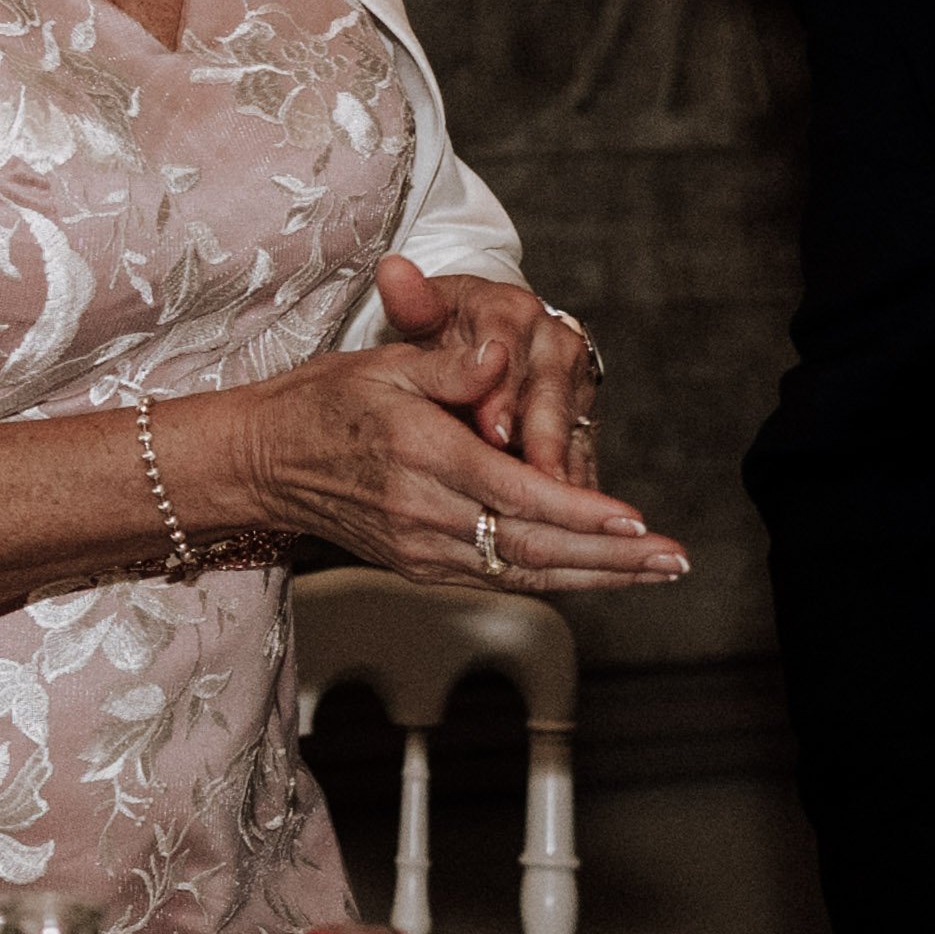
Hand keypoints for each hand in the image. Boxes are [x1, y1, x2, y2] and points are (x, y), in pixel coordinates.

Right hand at [228, 325, 675, 593]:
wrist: (260, 462)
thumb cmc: (323, 402)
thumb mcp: (382, 362)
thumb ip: (451, 364)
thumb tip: (503, 355)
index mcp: (417, 453)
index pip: (515, 492)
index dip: (581, 510)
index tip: (637, 519)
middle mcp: (422, 511)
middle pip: (534, 546)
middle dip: (613, 556)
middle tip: (674, 559)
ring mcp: (420, 547)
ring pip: (524, 573)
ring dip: (597, 576)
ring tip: (657, 571)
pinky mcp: (419, 566)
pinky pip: (499, 578)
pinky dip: (556, 578)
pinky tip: (600, 574)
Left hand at [375, 258, 608, 492]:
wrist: (475, 336)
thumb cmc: (438, 326)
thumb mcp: (422, 310)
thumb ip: (411, 299)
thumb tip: (394, 270)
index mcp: (513, 310)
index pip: (509, 349)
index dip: (502, 394)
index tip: (492, 431)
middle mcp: (553, 344)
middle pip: (552, 396)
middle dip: (545, 440)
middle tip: (537, 481)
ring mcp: (573, 384)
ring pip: (574, 430)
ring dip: (568, 471)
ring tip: (561, 511)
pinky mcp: (581, 419)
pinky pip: (583, 455)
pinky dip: (576, 487)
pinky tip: (572, 520)